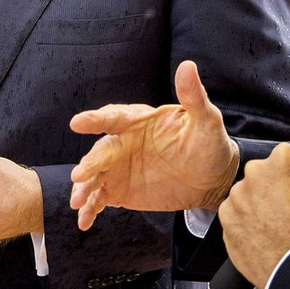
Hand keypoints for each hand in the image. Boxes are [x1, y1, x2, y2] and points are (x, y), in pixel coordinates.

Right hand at [68, 60, 239, 229]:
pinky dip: (90, 209)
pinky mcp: (120, 189)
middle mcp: (123, 143)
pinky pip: (100, 198)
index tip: (77, 122)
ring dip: (84, 188)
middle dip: (88, 164)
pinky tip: (84, 221)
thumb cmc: (208, 144)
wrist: (212, 178)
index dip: (95, 120)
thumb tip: (187, 66)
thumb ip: (194, 97)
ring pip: (95, 176)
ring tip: (78, 203)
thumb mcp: (206, 121)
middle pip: (100, 152)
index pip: (114, 118)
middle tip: (79, 176)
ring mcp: (119, 167)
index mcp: (138, 122)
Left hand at [219, 143, 289, 288]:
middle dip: (275, 188)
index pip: (287, 158)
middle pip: (264, 174)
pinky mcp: (226, 216)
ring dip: (260, 206)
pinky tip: (266, 236)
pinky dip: (247, 224)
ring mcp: (238, 193)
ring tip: (280, 227)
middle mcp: (255, 169)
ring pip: (248, 195)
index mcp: (284, 157)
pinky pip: (236, 216)